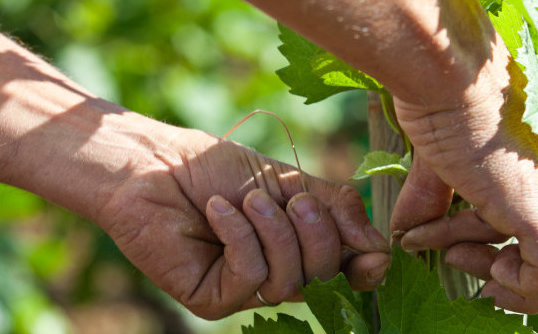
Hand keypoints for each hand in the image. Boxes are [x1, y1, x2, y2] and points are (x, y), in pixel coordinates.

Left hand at [93, 127, 389, 319]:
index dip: (366, 265)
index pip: (348, 271)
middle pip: (325, 274)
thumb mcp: (289, 181)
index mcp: (299, 246)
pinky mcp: (213, 299)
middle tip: (293, 200)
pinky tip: (217, 211)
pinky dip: (240, 235)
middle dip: (316, 232)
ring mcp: (245, 290)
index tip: (374, 252)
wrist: (155, 165)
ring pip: (290, 279)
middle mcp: (277, 273)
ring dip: (273, 230)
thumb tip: (382, 248)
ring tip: (246, 199)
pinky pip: (251, 276)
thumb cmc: (217, 169)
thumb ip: (337, 209)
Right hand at [388, 3, 537, 313]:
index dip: (486, 249)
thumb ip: (428, 202)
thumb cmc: (439, 104)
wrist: (446, 80)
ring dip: (505, 283)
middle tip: (450, 257)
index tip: (445, 247)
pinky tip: (476, 263)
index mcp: (526, 177)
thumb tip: (404, 235)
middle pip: (536, 254)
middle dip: (489, 267)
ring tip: (455, 256)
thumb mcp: (434, 167)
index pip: (521, 232)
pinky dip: (519, 285)